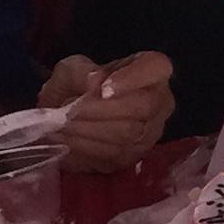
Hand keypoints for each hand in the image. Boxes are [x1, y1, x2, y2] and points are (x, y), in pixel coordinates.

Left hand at [41, 51, 173, 172]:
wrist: (68, 113)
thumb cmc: (77, 84)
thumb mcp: (72, 69)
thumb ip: (81, 74)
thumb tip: (93, 84)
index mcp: (152, 68)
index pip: (156, 67)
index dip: (132, 78)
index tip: (102, 88)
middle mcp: (161, 101)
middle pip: (143, 106)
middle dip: (103, 110)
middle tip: (70, 112)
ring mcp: (151, 132)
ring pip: (128, 134)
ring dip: (90, 131)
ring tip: (62, 126)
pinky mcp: (134, 156)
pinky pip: (114, 155)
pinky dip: (87, 148)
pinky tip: (67, 140)